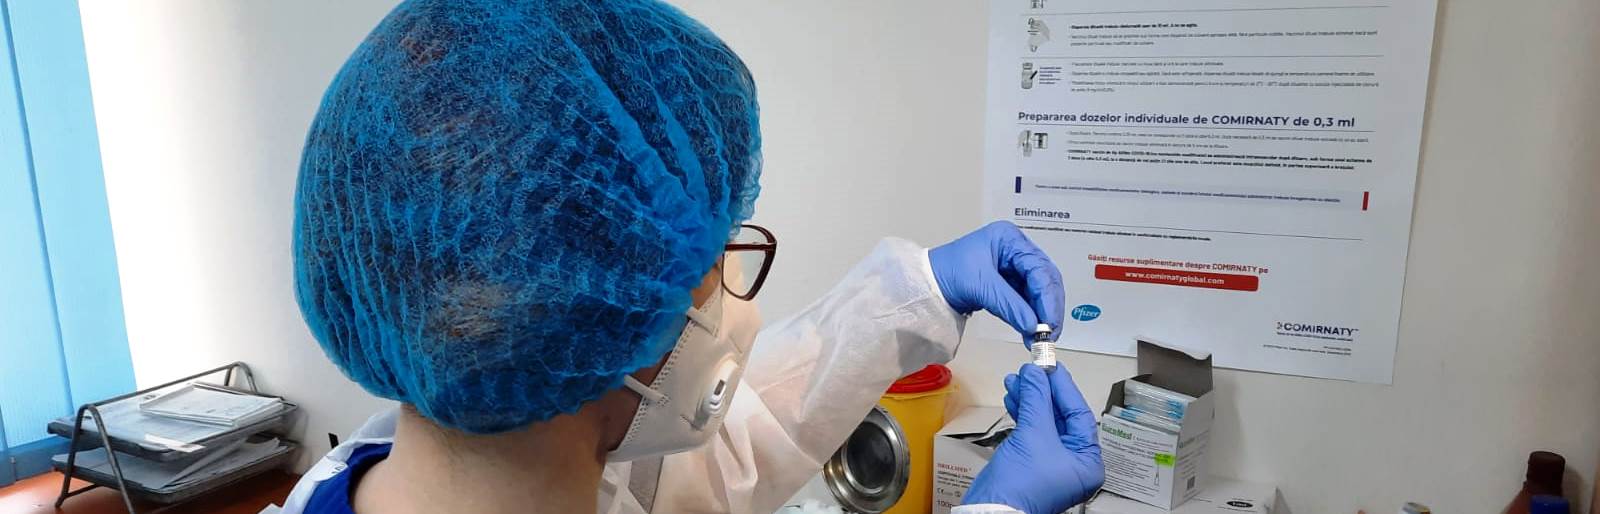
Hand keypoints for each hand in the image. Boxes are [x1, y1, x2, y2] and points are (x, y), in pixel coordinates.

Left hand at [929, 221, 1064, 338]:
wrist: (928, 283)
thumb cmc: (947, 272)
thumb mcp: (980, 286)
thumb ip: (1010, 305)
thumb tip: (1033, 326)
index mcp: (1010, 239)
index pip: (1039, 268)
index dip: (1047, 297)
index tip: (1049, 322)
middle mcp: (1015, 249)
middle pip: (1044, 279)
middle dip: (1048, 307)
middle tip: (1049, 333)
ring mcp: (1013, 266)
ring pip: (1038, 292)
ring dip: (1041, 314)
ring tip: (1040, 337)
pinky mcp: (1009, 283)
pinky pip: (1027, 300)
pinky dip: (1030, 316)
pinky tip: (1030, 331)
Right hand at [963, 363, 1102, 513]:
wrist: (991, 510)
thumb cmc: (1021, 487)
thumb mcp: (1034, 434)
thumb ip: (1037, 399)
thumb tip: (1036, 374)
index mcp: (1087, 461)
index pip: (1079, 414)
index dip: (1063, 387)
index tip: (1050, 367)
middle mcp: (1073, 462)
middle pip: (1061, 416)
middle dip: (1042, 392)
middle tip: (1032, 370)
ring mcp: (1052, 462)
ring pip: (1044, 421)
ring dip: (1029, 399)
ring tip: (1016, 380)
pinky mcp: (1032, 461)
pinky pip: (1032, 430)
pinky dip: (1022, 412)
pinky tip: (1013, 397)